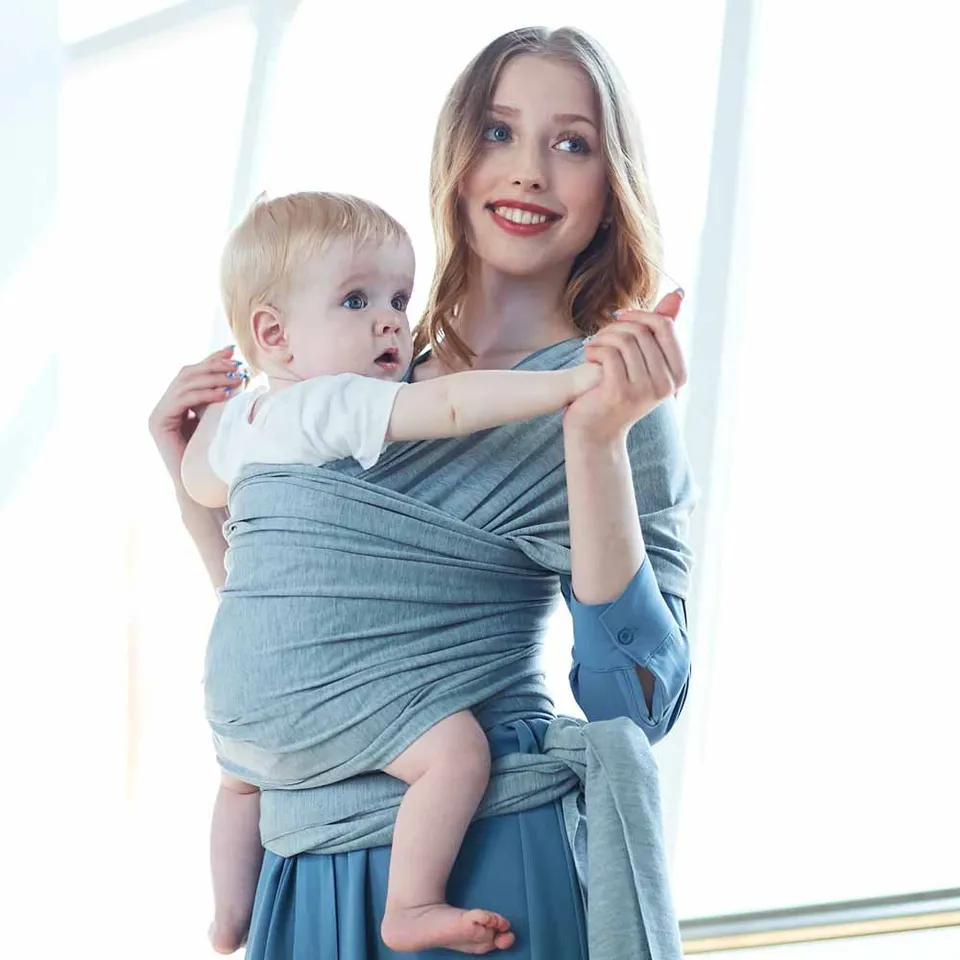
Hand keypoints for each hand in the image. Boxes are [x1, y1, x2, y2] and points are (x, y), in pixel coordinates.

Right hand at [147, 346, 243, 480]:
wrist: (202, 485)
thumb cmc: (216, 455)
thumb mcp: (221, 418)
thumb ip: (222, 397)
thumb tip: (240, 373)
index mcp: (177, 403)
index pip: (192, 373)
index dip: (210, 360)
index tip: (231, 351)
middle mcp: (164, 405)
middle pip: (186, 374)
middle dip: (212, 366)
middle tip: (236, 365)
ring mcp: (158, 413)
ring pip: (184, 384)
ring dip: (212, 378)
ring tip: (236, 378)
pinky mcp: (158, 422)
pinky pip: (181, 400)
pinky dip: (204, 394)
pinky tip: (224, 394)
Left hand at [563, 290, 685, 445]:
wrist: (595, 433)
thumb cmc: (617, 393)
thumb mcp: (643, 362)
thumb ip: (660, 331)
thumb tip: (678, 293)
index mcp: (677, 375)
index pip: (665, 326)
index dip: (640, 315)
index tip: (619, 319)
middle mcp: (666, 385)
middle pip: (643, 331)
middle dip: (616, 327)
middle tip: (600, 337)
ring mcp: (644, 390)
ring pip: (624, 340)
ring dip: (602, 338)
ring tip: (592, 347)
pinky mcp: (620, 393)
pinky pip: (609, 353)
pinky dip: (594, 349)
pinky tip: (588, 356)